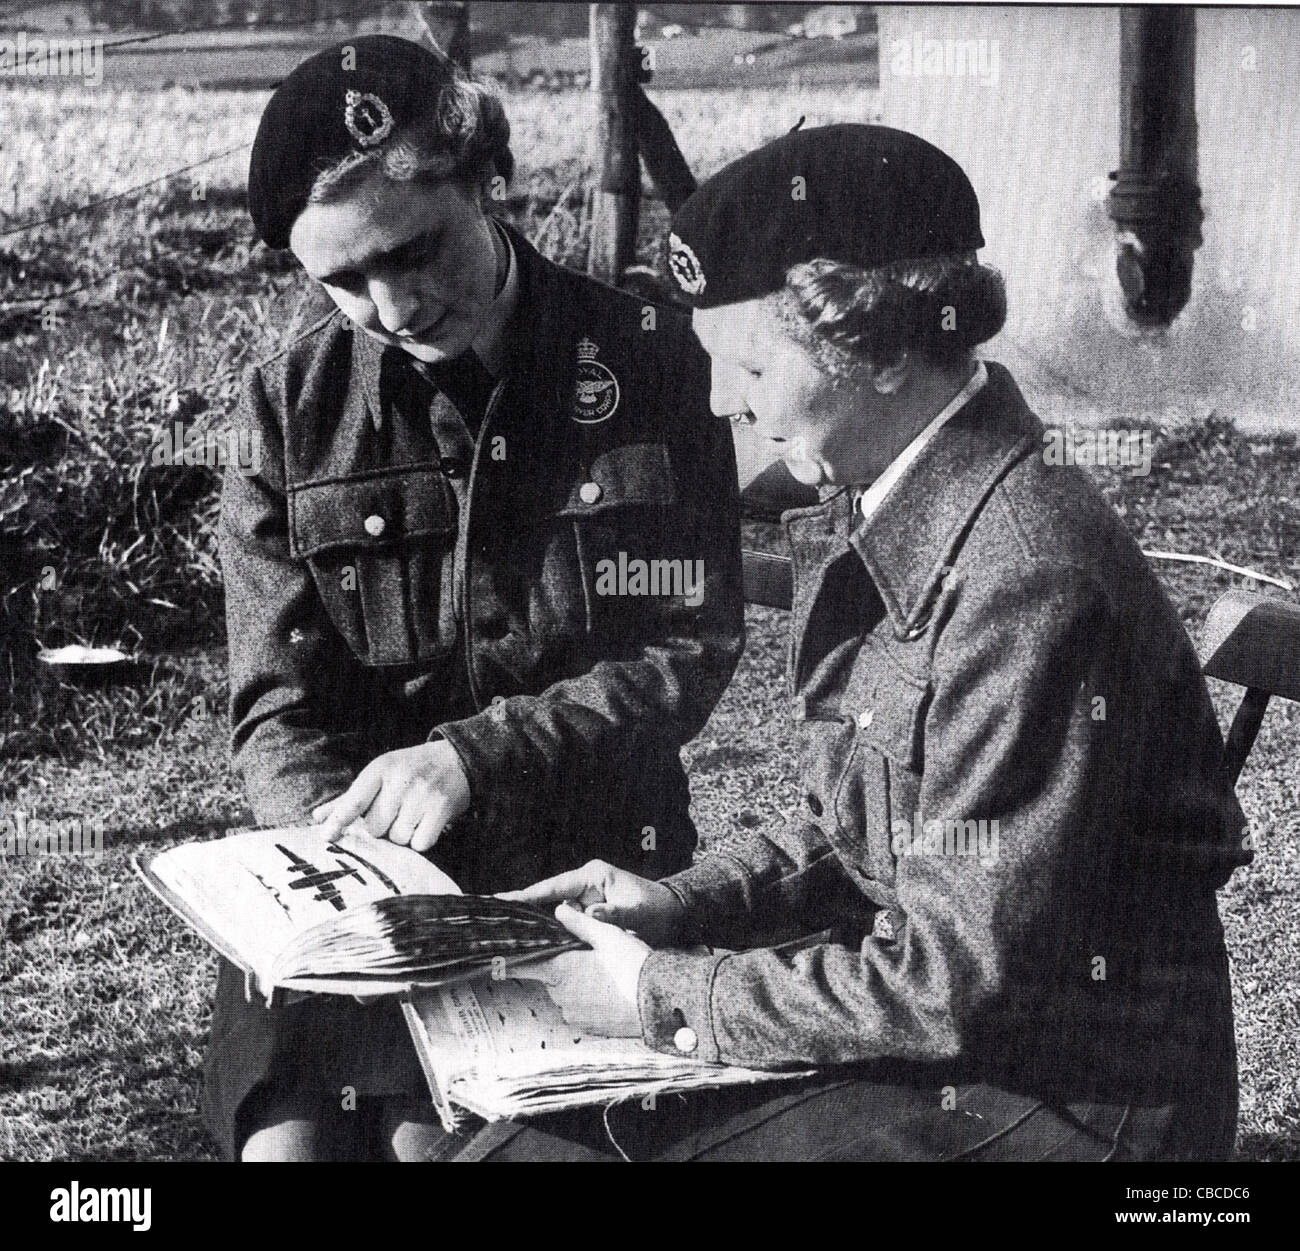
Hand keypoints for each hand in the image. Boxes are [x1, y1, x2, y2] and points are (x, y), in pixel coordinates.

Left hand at [311, 741, 469, 851]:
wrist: (458, 758)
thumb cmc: (412, 769)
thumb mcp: (381, 773)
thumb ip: (350, 798)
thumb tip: (317, 818)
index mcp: (381, 768)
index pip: (354, 800)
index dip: (339, 821)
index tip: (326, 836)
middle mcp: (401, 780)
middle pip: (375, 827)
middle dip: (382, 827)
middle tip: (396, 813)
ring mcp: (422, 794)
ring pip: (398, 838)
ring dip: (403, 835)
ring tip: (413, 816)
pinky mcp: (442, 808)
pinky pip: (420, 843)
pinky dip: (422, 840)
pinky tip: (426, 824)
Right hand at [499, 858, 685, 947]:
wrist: (675, 914)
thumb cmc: (657, 910)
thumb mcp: (638, 914)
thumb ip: (615, 916)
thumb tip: (591, 914)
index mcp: (593, 876)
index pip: (553, 887)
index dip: (527, 896)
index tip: (502, 900)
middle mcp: (585, 883)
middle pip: (546, 897)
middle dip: (522, 907)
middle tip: (490, 915)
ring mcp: (586, 897)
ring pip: (554, 911)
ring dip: (534, 921)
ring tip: (504, 930)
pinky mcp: (589, 911)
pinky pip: (566, 920)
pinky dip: (551, 929)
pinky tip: (532, 939)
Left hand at [512, 903, 648, 1036]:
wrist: (660, 1004)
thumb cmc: (633, 965)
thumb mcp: (608, 934)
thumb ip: (580, 922)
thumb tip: (559, 910)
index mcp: (561, 970)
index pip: (522, 965)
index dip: (507, 962)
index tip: (490, 962)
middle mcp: (562, 996)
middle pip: (552, 977)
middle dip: (566, 967)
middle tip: (592, 957)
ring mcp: (575, 1015)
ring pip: (569, 993)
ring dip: (581, 985)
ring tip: (610, 975)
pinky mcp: (590, 1029)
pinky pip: (583, 1010)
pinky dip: (593, 1001)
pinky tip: (614, 991)